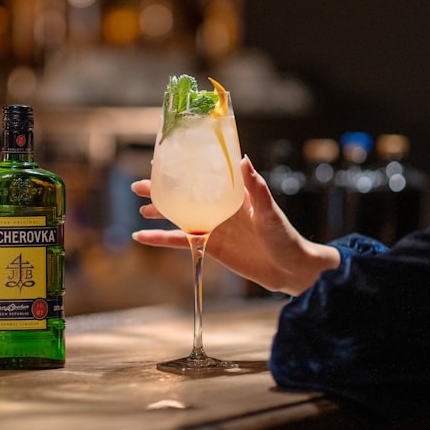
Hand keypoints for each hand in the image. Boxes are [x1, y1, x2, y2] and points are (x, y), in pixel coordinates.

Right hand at [130, 155, 339, 295]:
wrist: (290, 269)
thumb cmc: (285, 236)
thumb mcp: (270, 211)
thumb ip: (256, 189)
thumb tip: (244, 159)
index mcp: (234, 194)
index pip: (205, 174)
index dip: (184, 166)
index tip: (163, 159)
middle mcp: (220, 207)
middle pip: (186, 194)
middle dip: (163, 189)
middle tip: (139, 184)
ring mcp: (213, 227)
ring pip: (180, 216)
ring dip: (160, 211)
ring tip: (139, 207)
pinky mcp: (210, 246)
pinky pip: (181, 241)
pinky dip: (161, 239)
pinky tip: (142, 237)